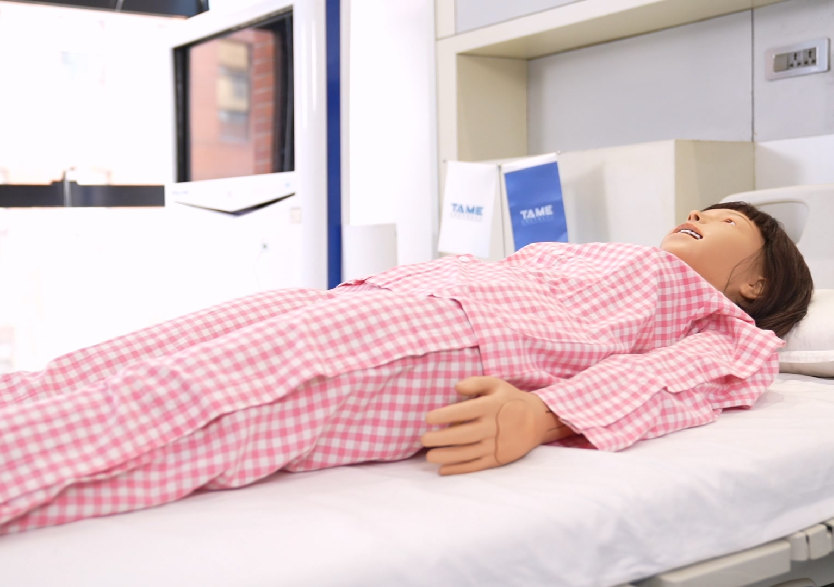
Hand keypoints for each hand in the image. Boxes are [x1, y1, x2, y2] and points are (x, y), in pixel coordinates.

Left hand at [421, 376, 571, 474]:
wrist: (536, 420)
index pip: (465, 411)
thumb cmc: (509, 399)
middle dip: (441, 438)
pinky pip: (476, 465)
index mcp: (491, 407)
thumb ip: (475, 383)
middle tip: (423, 439)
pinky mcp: (497, 458)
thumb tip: (456, 387)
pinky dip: (459, 469)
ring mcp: (495, 445)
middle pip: (463, 435)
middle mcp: (493, 427)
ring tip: (429, 456)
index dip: (445, 415)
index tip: (428, 418)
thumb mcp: (496, 384)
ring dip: (447, 456)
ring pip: (468, 453)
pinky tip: (443, 469)